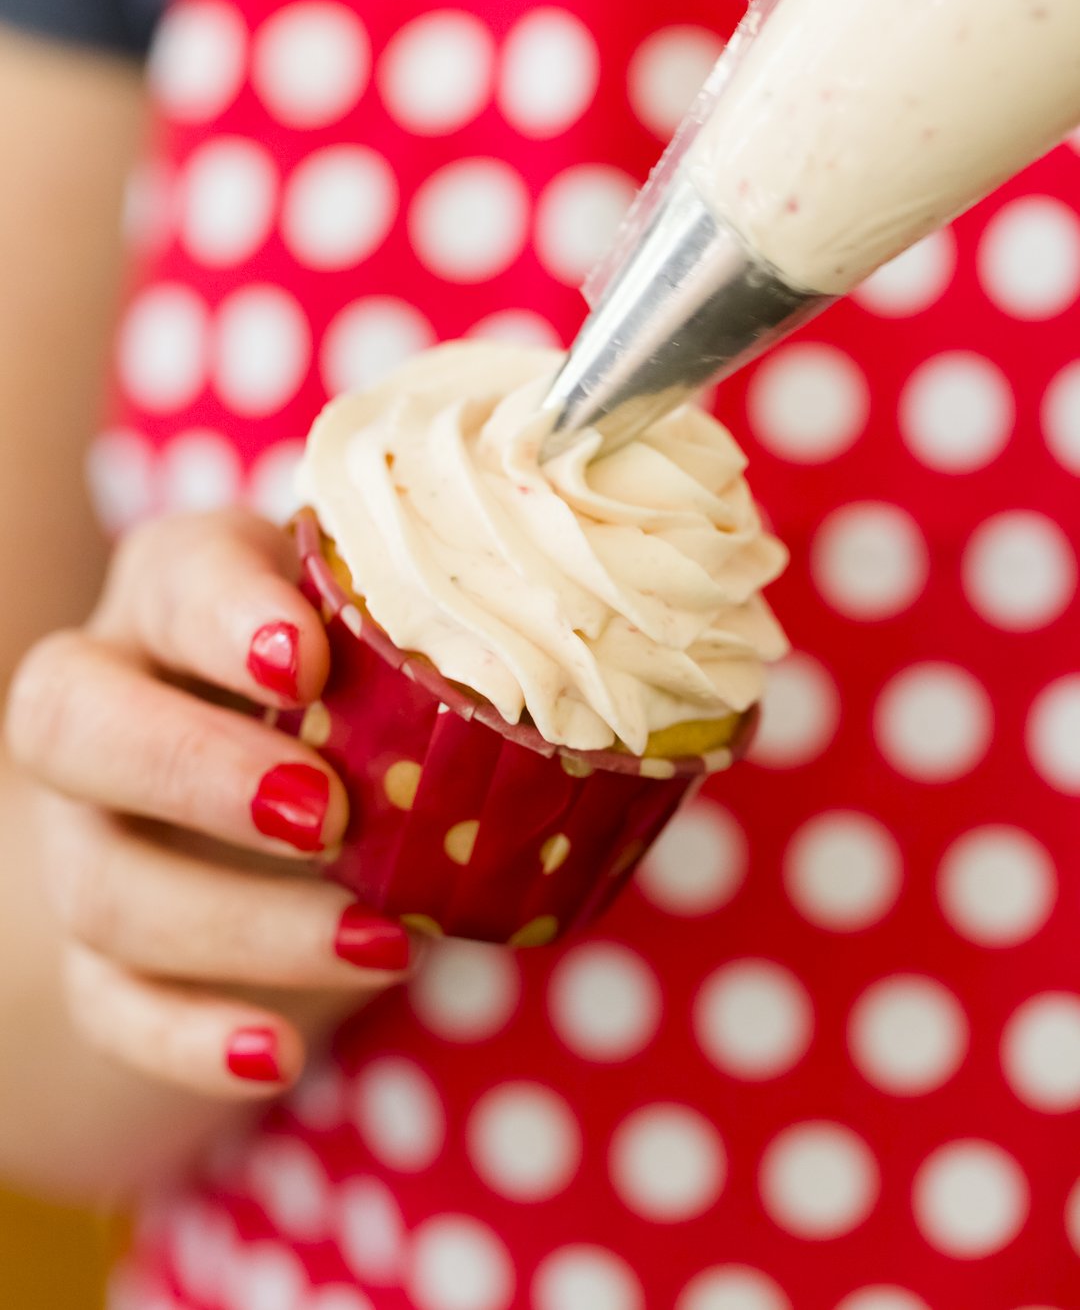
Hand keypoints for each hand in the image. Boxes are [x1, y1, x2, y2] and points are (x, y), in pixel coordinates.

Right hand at [4, 509, 412, 1099]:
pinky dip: (190, 1040)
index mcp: (177, 593)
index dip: (224, 619)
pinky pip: (110, 1007)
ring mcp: (84, 833)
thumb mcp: (389, 621)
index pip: (171, 579)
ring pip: (101, 886)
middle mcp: (102, 703)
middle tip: (327, 813)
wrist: (281, 781)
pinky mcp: (101, 950)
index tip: (307, 659)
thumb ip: (434, 622)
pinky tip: (280, 1057)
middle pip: (71, 725)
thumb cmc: (362, 672)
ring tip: (386, 942)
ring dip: (241, 925)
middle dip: (193, 771)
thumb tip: (557, 657)